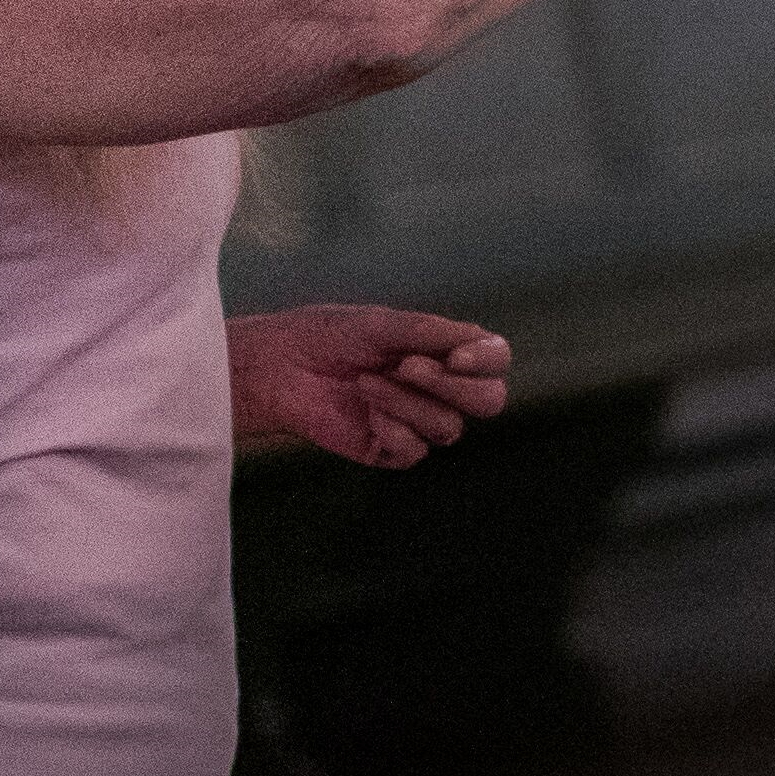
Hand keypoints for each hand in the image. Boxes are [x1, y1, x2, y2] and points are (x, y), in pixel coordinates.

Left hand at [232, 304, 511, 466]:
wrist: (278, 369)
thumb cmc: (329, 337)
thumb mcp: (382, 325)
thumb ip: (432, 332)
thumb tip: (479, 341)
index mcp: (445, 352)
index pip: (495, 361)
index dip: (487, 361)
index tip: (456, 356)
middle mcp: (441, 389)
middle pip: (490, 400)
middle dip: (454, 386)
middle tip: (407, 367)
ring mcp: (418, 421)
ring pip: (450, 427)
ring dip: (407, 402)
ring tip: (365, 383)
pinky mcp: (394, 450)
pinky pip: (417, 450)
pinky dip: (392, 429)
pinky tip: (364, 413)